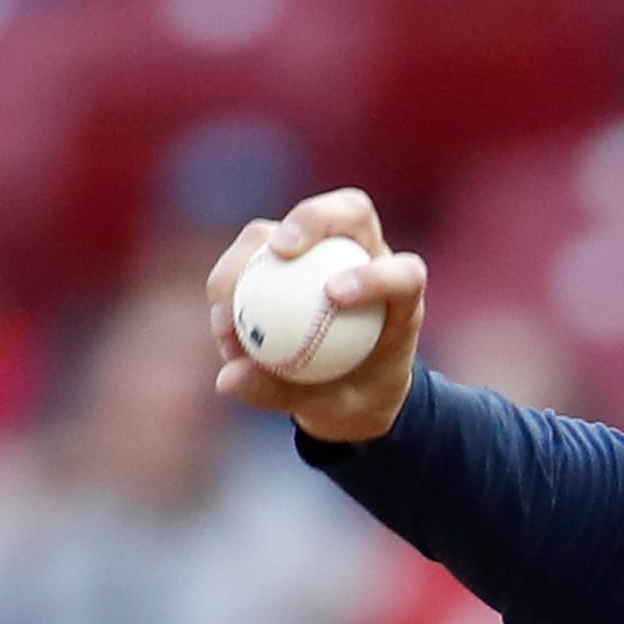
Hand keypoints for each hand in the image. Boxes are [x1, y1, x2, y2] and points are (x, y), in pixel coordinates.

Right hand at [208, 189, 426, 444]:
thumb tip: (226, 378)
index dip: (375, 276)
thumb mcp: (329, 412)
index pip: (403, 273)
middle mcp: (365, 259)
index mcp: (402, 297)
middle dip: (314, 218)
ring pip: (283, 228)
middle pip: (350, 212)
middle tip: (279, 250)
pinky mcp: (284, 256)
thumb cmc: (352, 399)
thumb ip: (281, 393)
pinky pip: (250, 254)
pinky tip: (221, 323)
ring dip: (246, 259)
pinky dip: (229, 282)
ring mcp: (323, 251)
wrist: (347, 390)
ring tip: (227, 315)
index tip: (334, 296)